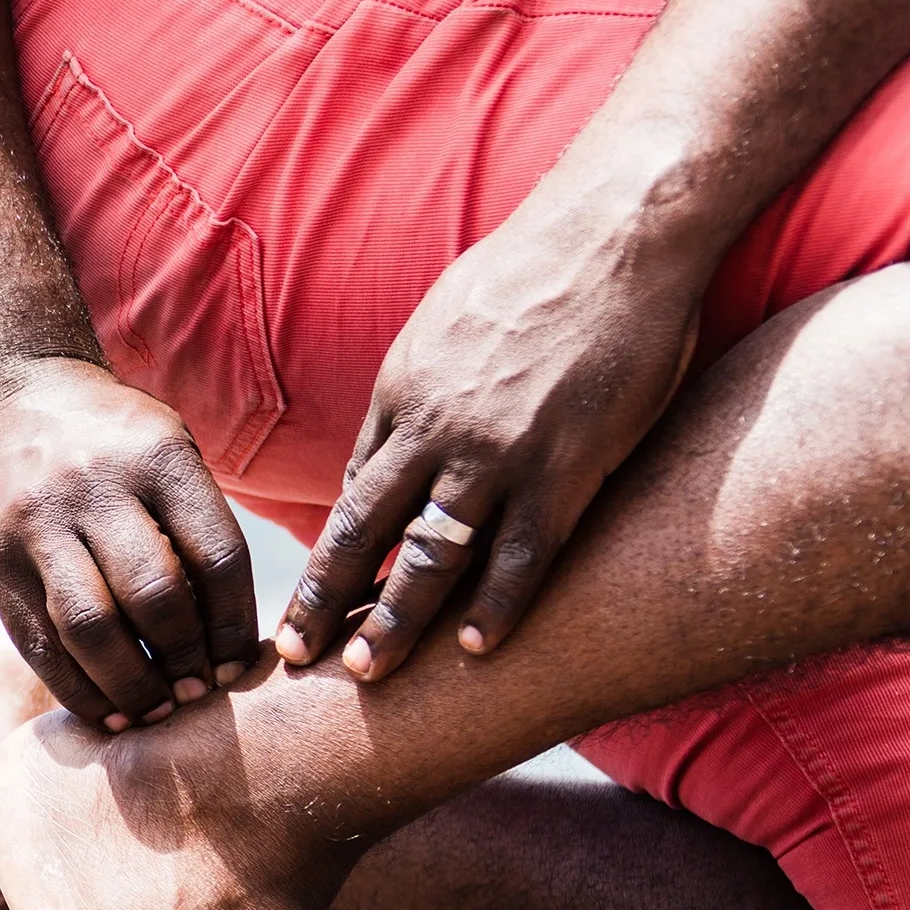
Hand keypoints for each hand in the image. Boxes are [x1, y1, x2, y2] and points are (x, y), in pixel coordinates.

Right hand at [0, 357, 257, 727]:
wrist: (9, 399)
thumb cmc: (114, 443)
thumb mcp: (169, 451)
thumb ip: (199, 527)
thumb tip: (229, 640)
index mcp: (157, 458)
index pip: (218, 557)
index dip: (235, 625)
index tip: (238, 667)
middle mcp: (94, 487)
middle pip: (155, 596)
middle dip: (184, 660)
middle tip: (198, 695)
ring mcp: (37, 526)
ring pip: (92, 628)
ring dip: (131, 686)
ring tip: (154, 712)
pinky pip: (40, 644)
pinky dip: (77, 689)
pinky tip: (107, 711)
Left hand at [275, 213, 706, 679]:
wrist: (615, 235)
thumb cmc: (534, 269)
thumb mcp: (446, 321)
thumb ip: (421, 384)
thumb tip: (400, 428)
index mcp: (400, 394)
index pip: (356, 490)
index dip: (334, 551)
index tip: (313, 596)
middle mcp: (433, 430)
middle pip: (363, 529)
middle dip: (324, 598)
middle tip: (294, 655)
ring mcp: (496, 454)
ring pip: (430, 555)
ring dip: (392, 619)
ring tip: (365, 674)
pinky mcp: (564, 468)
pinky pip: (523, 555)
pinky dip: (496, 607)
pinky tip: (473, 650)